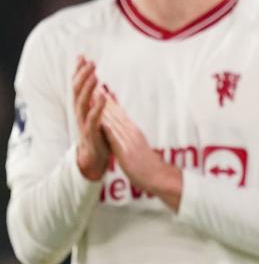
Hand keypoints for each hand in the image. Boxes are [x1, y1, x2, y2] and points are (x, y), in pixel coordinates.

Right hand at [73, 56, 109, 180]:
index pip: (78, 86)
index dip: (79, 72)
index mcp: (82, 108)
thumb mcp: (96, 113)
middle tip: (89, 62)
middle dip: (82, 76)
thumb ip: (95, 98)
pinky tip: (104, 97)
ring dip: (88, 88)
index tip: (82, 56)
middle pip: (77, 91)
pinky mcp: (91, 134)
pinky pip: (93, 119)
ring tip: (95, 75)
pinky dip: (98, 107)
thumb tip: (97, 82)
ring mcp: (84, 124)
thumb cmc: (97, 134)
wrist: (95, 159)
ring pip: (82, 103)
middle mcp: (80, 114)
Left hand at [101, 96, 181, 210]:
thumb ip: (133, 143)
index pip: (121, 116)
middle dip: (105, 100)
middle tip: (94, 86)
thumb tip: (128, 139)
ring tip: (93, 95)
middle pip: (116, 114)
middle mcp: (132, 133)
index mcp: (135, 134)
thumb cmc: (151, 168)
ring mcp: (129, 140)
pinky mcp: (126, 148)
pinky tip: (99, 116)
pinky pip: (114, 134)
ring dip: (103, 107)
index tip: (102, 92)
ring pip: (114, 120)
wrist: (159, 177)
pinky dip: (106, 123)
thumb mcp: (140, 152)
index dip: (111, 104)